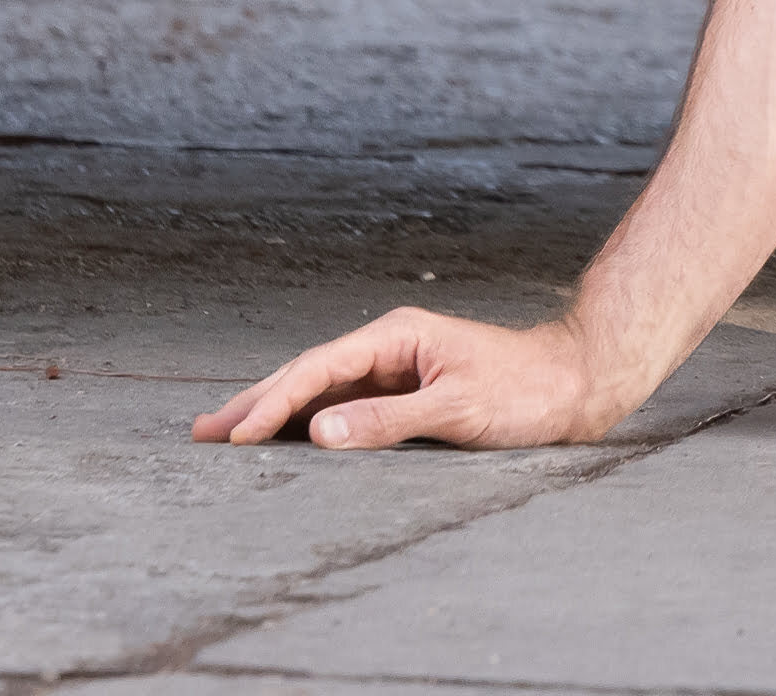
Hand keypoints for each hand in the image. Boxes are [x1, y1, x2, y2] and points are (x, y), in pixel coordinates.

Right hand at [197, 299, 625, 450]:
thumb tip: (317, 433)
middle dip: (255, 403)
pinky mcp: (406, 390)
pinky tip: (283, 438)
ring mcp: (396, 368)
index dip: (272, 404)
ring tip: (225, 434)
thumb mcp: (458, 408)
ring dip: (274, 412)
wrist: (573, 384)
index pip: (318, 370)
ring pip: (321, 390)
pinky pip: (344, 406)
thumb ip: (386, 421)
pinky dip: (307, 422)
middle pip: (308, 374)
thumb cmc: (524, 391)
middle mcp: (389, 346)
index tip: (235, 435)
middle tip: (202, 432)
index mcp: (396, 336)